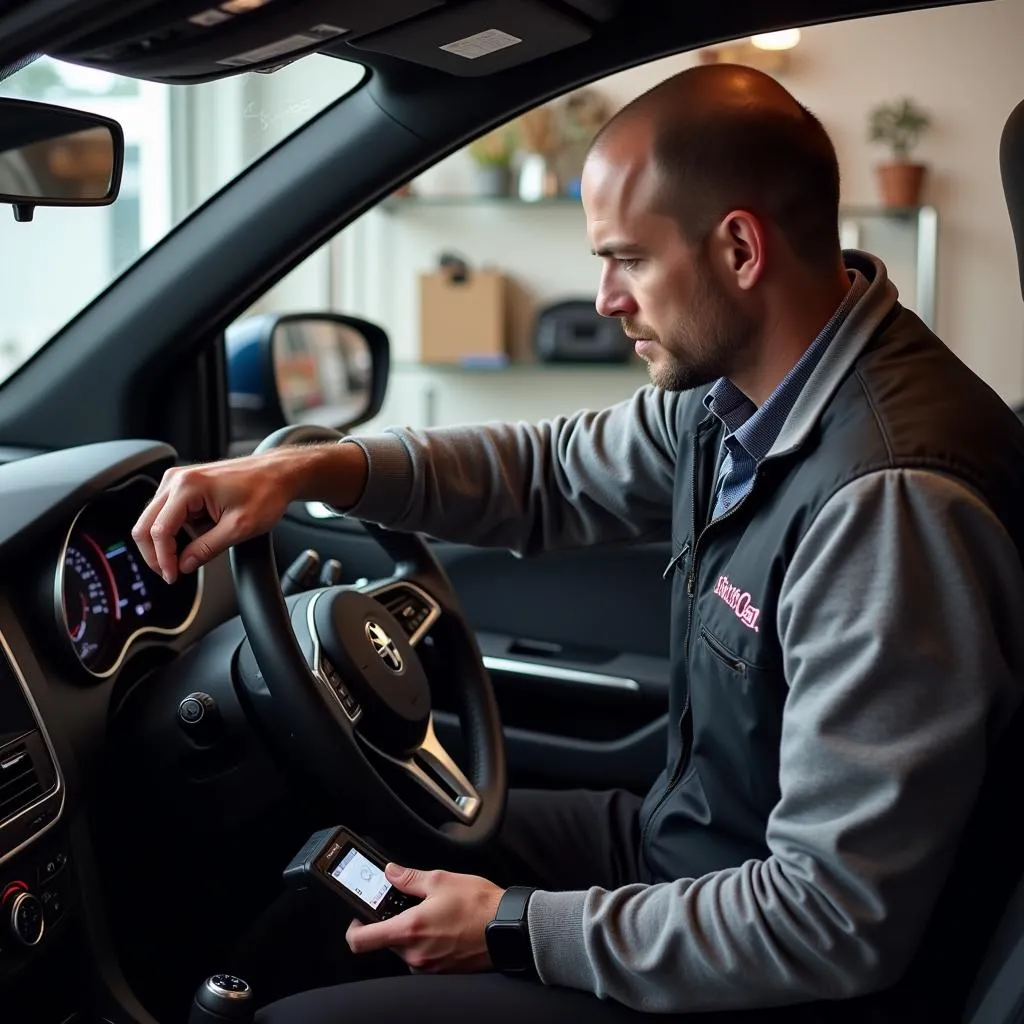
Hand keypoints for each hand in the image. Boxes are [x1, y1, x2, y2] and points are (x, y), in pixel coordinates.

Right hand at [131, 451, 296, 583]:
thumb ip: (206, 549)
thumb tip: (183, 565)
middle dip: (156, 554)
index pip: (158, 531)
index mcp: (187, 487)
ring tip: (190, 555)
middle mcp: (177, 480)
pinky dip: (176, 530)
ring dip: (166, 542)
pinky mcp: (184, 485)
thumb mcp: (238, 528)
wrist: (278, 474)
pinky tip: (195, 538)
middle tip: (171, 573)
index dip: (163, 559)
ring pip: (153, 520)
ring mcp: (178, 481)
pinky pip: (167, 513)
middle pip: (145, 524)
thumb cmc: (265, 492)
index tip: (172, 576)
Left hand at [347, 863, 503, 973]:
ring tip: (432, 913)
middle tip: (407, 904)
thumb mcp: (441, 880)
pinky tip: (443, 926)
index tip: (360, 915)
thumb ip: (410, 878)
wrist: (509, 928)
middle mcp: (415, 955)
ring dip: (411, 932)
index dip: (354, 927)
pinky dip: (426, 942)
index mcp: (409, 930)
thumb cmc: (479, 905)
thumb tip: (391, 873)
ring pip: (405, 949)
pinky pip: (422, 956)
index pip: (361, 941)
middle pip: (384, 942)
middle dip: (391, 922)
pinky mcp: (442, 972)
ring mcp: (428, 966)